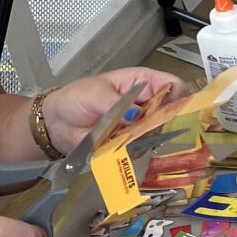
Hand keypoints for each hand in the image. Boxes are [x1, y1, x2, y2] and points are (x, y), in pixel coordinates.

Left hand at [40, 67, 180, 153]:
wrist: (56, 124)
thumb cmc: (76, 99)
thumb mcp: (94, 94)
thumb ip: (115, 103)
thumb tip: (136, 116)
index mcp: (143, 83)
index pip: (173, 85)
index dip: (179, 96)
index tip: (174, 111)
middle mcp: (147, 104)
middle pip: (172, 113)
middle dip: (166, 123)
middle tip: (148, 130)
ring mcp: (141, 126)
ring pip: (159, 134)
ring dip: (149, 140)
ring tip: (128, 140)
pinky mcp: (132, 144)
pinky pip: (144, 150)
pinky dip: (137, 153)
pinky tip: (124, 150)